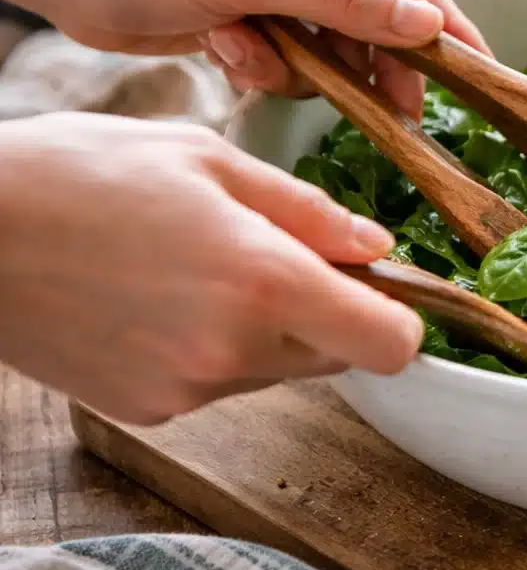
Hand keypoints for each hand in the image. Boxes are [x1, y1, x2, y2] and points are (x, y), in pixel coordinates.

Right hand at [0, 113, 423, 423]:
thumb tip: (375, 247)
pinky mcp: (149, 409)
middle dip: (330, 314)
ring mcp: (188, 389)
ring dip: (268, 330)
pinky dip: (212, 349)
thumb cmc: (81, 174)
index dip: (401, 320)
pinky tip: (160, 300)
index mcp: (265, 282)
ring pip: (279, 369)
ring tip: (201, 268)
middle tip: (279, 256)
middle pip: (339, 357)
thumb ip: (306, 210)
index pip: (390, 345)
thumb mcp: (207, 159)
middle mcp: (234, 350)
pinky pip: (219, 383)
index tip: (383, 290)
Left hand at [4, 0, 487, 117]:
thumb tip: (426, 27)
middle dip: (368, 57)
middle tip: (397, 113)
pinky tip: (227, 48)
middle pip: (381, 8)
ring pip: (345, 42)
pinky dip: (273, 66)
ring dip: (302, 64)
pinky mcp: (274, 6)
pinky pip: (308, 55)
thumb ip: (342, 2)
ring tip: (247, 51)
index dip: (440, 21)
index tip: (481, 70)